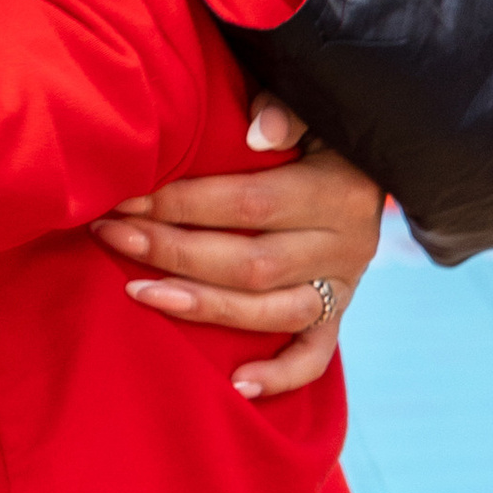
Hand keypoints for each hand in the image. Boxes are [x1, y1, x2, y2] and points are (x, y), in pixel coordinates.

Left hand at [94, 106, 383, 399]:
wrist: (380, 156)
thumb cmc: (320, 125)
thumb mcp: (314, 106)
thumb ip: (287, 109)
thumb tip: (259, 132)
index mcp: (336, 190)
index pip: (249, 202)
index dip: (183, 202)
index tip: (125, 195)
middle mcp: (345, 244)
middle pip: (251, 262)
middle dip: (173, 251)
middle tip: (112, 236)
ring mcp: (344, 285)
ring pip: (272, 312)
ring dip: (202, 306)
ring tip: (139, 293)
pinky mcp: (340, 314)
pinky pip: (314, 356)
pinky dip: (279, 375)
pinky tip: (236, 386)